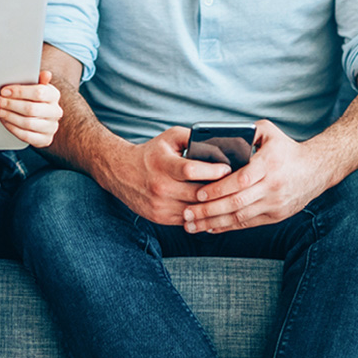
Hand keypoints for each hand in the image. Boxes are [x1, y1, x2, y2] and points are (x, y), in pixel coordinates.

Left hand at [0, 71, 62, 147]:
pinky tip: (3, 120)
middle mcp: (55, 112)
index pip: (39, 93)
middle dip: (9, 104)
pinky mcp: (44, 140)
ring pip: (27, 123)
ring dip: (7, 116)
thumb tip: (46, 74)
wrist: (41, 119)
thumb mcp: (35, 87)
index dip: (19, 92)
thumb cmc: (34, 100)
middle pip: (30, 109)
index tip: (3, 91)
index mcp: (54, 95)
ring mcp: (51, 127)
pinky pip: (26, 135)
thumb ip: (36, 80)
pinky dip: (11, 127)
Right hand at [101, 126, 231, 225]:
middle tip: (236, 186)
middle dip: (219, 191)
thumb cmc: (151, 153)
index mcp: (163, 165)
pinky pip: (187, 220)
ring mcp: (160, 205)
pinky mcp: (160, 218)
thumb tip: (219, 144)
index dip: (213, 171)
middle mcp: (160, 187)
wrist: (121, 173)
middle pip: (197, 193)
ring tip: (227, 199)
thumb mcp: (169, 138)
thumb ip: (192, 137)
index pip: (191, 170)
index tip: (228, 168)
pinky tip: (212, 209)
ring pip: (195, 210)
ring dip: (212, 206)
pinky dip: (201, 216)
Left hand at [183, 120, 324, 232]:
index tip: (198, 193)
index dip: (218, 189)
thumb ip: (246, 131)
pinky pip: (248, 224)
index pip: (241, 180)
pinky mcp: (276, 215)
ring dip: (213, 222)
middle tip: (186, 213)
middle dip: (209, 210)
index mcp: (269, 163)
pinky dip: (227, 226)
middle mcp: (273, 186)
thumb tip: (219, 136)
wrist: (316, 170)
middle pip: (237, 202)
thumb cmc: (286, 148)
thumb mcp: (269, 131)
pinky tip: (209, 227)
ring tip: (191, 225)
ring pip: (240, 217)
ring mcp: (275, 203)